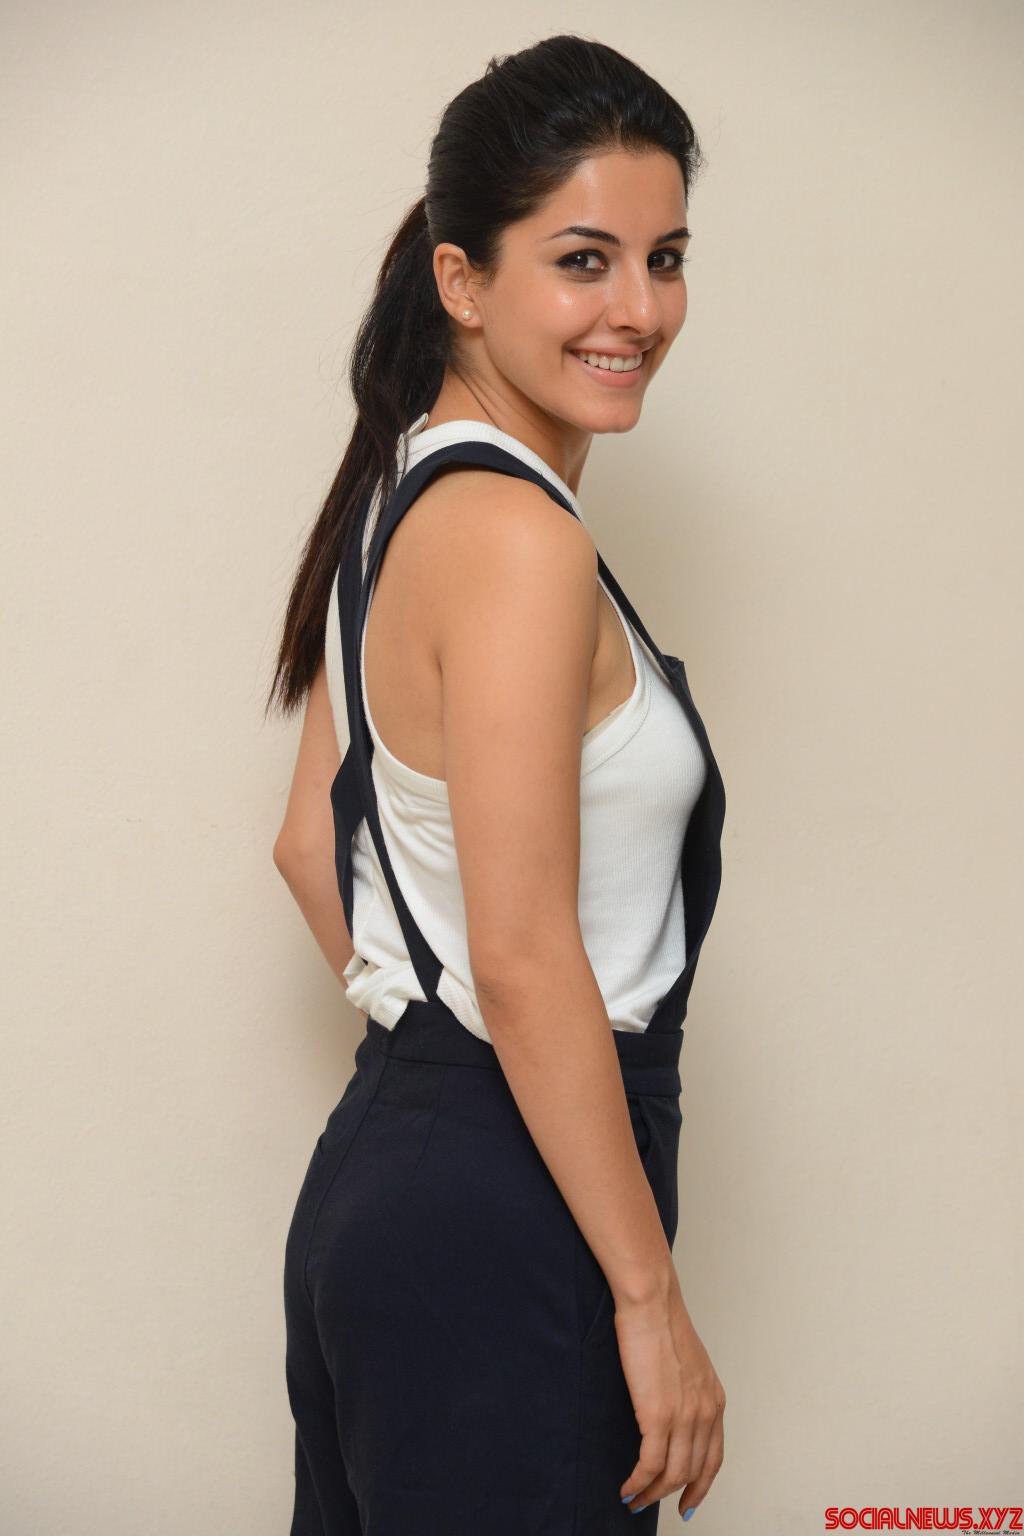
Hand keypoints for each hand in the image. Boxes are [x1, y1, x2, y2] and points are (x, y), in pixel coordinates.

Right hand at [615, 1284, 725, 1519]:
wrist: (652, 1303)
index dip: (701, 1486)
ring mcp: (684, 1416)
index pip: (713, 1459)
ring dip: (651, 1494)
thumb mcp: (688, 1363)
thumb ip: (687, 1392)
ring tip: (633, 1500)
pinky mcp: (658, 1415)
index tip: (688, 1503)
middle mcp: (705, 1413)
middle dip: (673, 1496)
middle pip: (693, 1472)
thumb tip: (672, 1412)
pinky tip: (627, 1487)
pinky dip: (638, 1482)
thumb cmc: (661, 1323)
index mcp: (714, 1401)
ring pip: (672, 1474)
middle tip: (651, 1504)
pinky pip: (649, 1464)